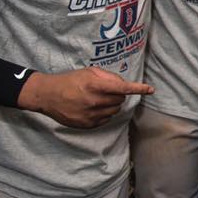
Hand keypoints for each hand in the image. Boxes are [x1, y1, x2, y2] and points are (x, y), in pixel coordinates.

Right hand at [17, 66, 152, 127]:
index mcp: (95, 86)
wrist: (47, 95)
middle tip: (105, 91)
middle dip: (117, 95)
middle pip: (120, 100)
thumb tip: (123, 84)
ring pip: (115, 111)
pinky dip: (104, 114)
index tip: (150, 90)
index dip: (138, 88)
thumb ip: (109, 77)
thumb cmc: (70, 81)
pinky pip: (106, 120)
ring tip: (97, 99)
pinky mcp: (86, 124)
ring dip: (111, 105)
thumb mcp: (89, 72)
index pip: (122, 88)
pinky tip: (91, 108)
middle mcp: (93, 101)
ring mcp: (90, 114)